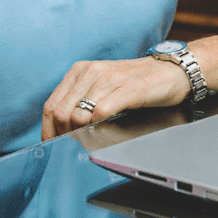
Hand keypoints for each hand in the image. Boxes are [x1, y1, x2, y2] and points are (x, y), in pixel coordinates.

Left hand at [40, 56, 191, 140]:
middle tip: (76, 144)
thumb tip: (59, 128)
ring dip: (82, 133)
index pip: (51, 105)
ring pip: (79, 115)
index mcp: (79, 71)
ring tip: (91, 139)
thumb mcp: (99, 87)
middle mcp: (90, 72)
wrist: (168, 71)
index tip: (52, 146)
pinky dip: (99, 128)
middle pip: (61, 113)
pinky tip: (105, 132)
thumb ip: (79, 101)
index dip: (49, 130)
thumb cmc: (132, 83)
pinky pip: (101, 113)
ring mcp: (108, 79)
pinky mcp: (127, 89)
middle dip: (65, 134)